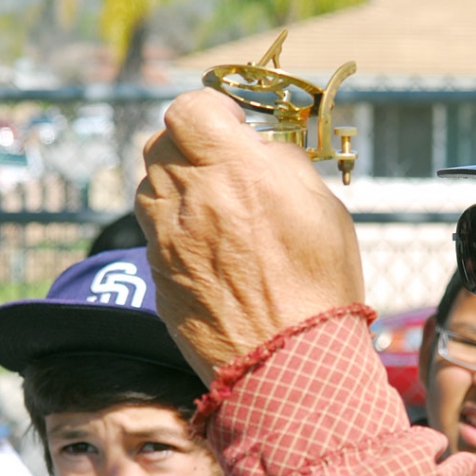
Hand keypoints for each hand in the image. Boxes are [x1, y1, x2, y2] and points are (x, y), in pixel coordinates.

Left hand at [136, 88, 365, 379]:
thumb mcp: (325, 210)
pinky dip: (176, 236)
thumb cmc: (320, 289)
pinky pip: (156, 239)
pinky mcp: (159, 280)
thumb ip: (285, 166)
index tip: (229, 124)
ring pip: (150, 189)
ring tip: (213, 213)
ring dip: (176, 190)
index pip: (190, 108)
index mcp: (234, 171)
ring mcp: (167, 242)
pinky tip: (211, 257)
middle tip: (219, 167)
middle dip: (188, 147)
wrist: (292, 368)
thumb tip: (260, 150)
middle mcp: (190, 199)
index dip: (210, 109)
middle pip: (161, 144)